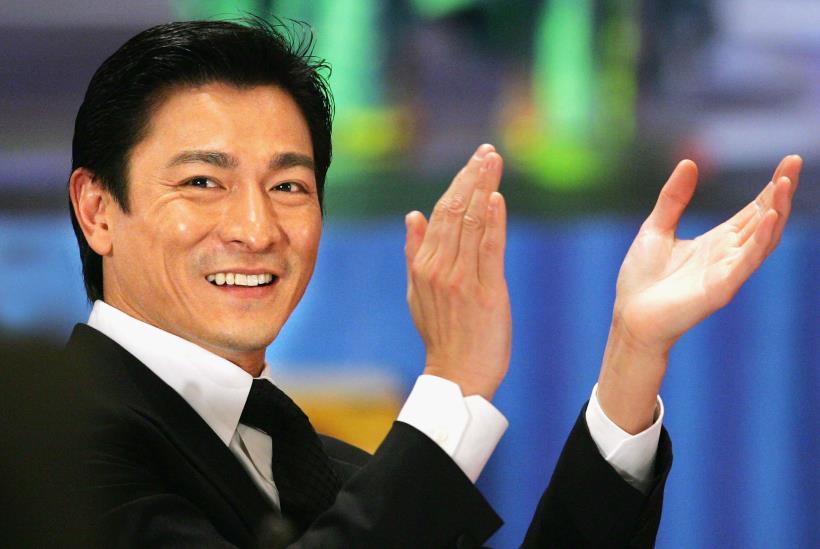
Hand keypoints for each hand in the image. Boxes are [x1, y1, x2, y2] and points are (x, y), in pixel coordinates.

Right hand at [404, 144, 510, 400]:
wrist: (458, 373)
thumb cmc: (442, 333)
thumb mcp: (417, 291)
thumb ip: (414, 251)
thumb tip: (412, 214)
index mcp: (424, 265)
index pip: (441, 213)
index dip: (459, 184)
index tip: (475, 161)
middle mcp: (439, 267)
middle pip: (456, 212)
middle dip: (472, 177)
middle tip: (487, 151)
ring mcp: (461, 278)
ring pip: (471, 224)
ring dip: (484, 189)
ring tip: (494, 161)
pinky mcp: (485, 291)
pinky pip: (489, 249)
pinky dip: (493, 222)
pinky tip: (497, 197)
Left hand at [598, 155, 802, 432]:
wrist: (629, 316)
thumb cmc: (641, 279)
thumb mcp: (656, 228)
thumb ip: (674, 198)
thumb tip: (689, 163)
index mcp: (716, 242)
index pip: (753, 211)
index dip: (771, 188)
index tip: (788, 161)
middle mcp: (728, 255)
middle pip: (764, 219)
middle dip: (780, 192)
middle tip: (793, 162)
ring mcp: (728, 272)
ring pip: (762, 238)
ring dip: (776, 211)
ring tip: (784, 184)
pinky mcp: (721, 288)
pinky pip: (747, 262)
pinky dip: (760, 239)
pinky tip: (770, 217)